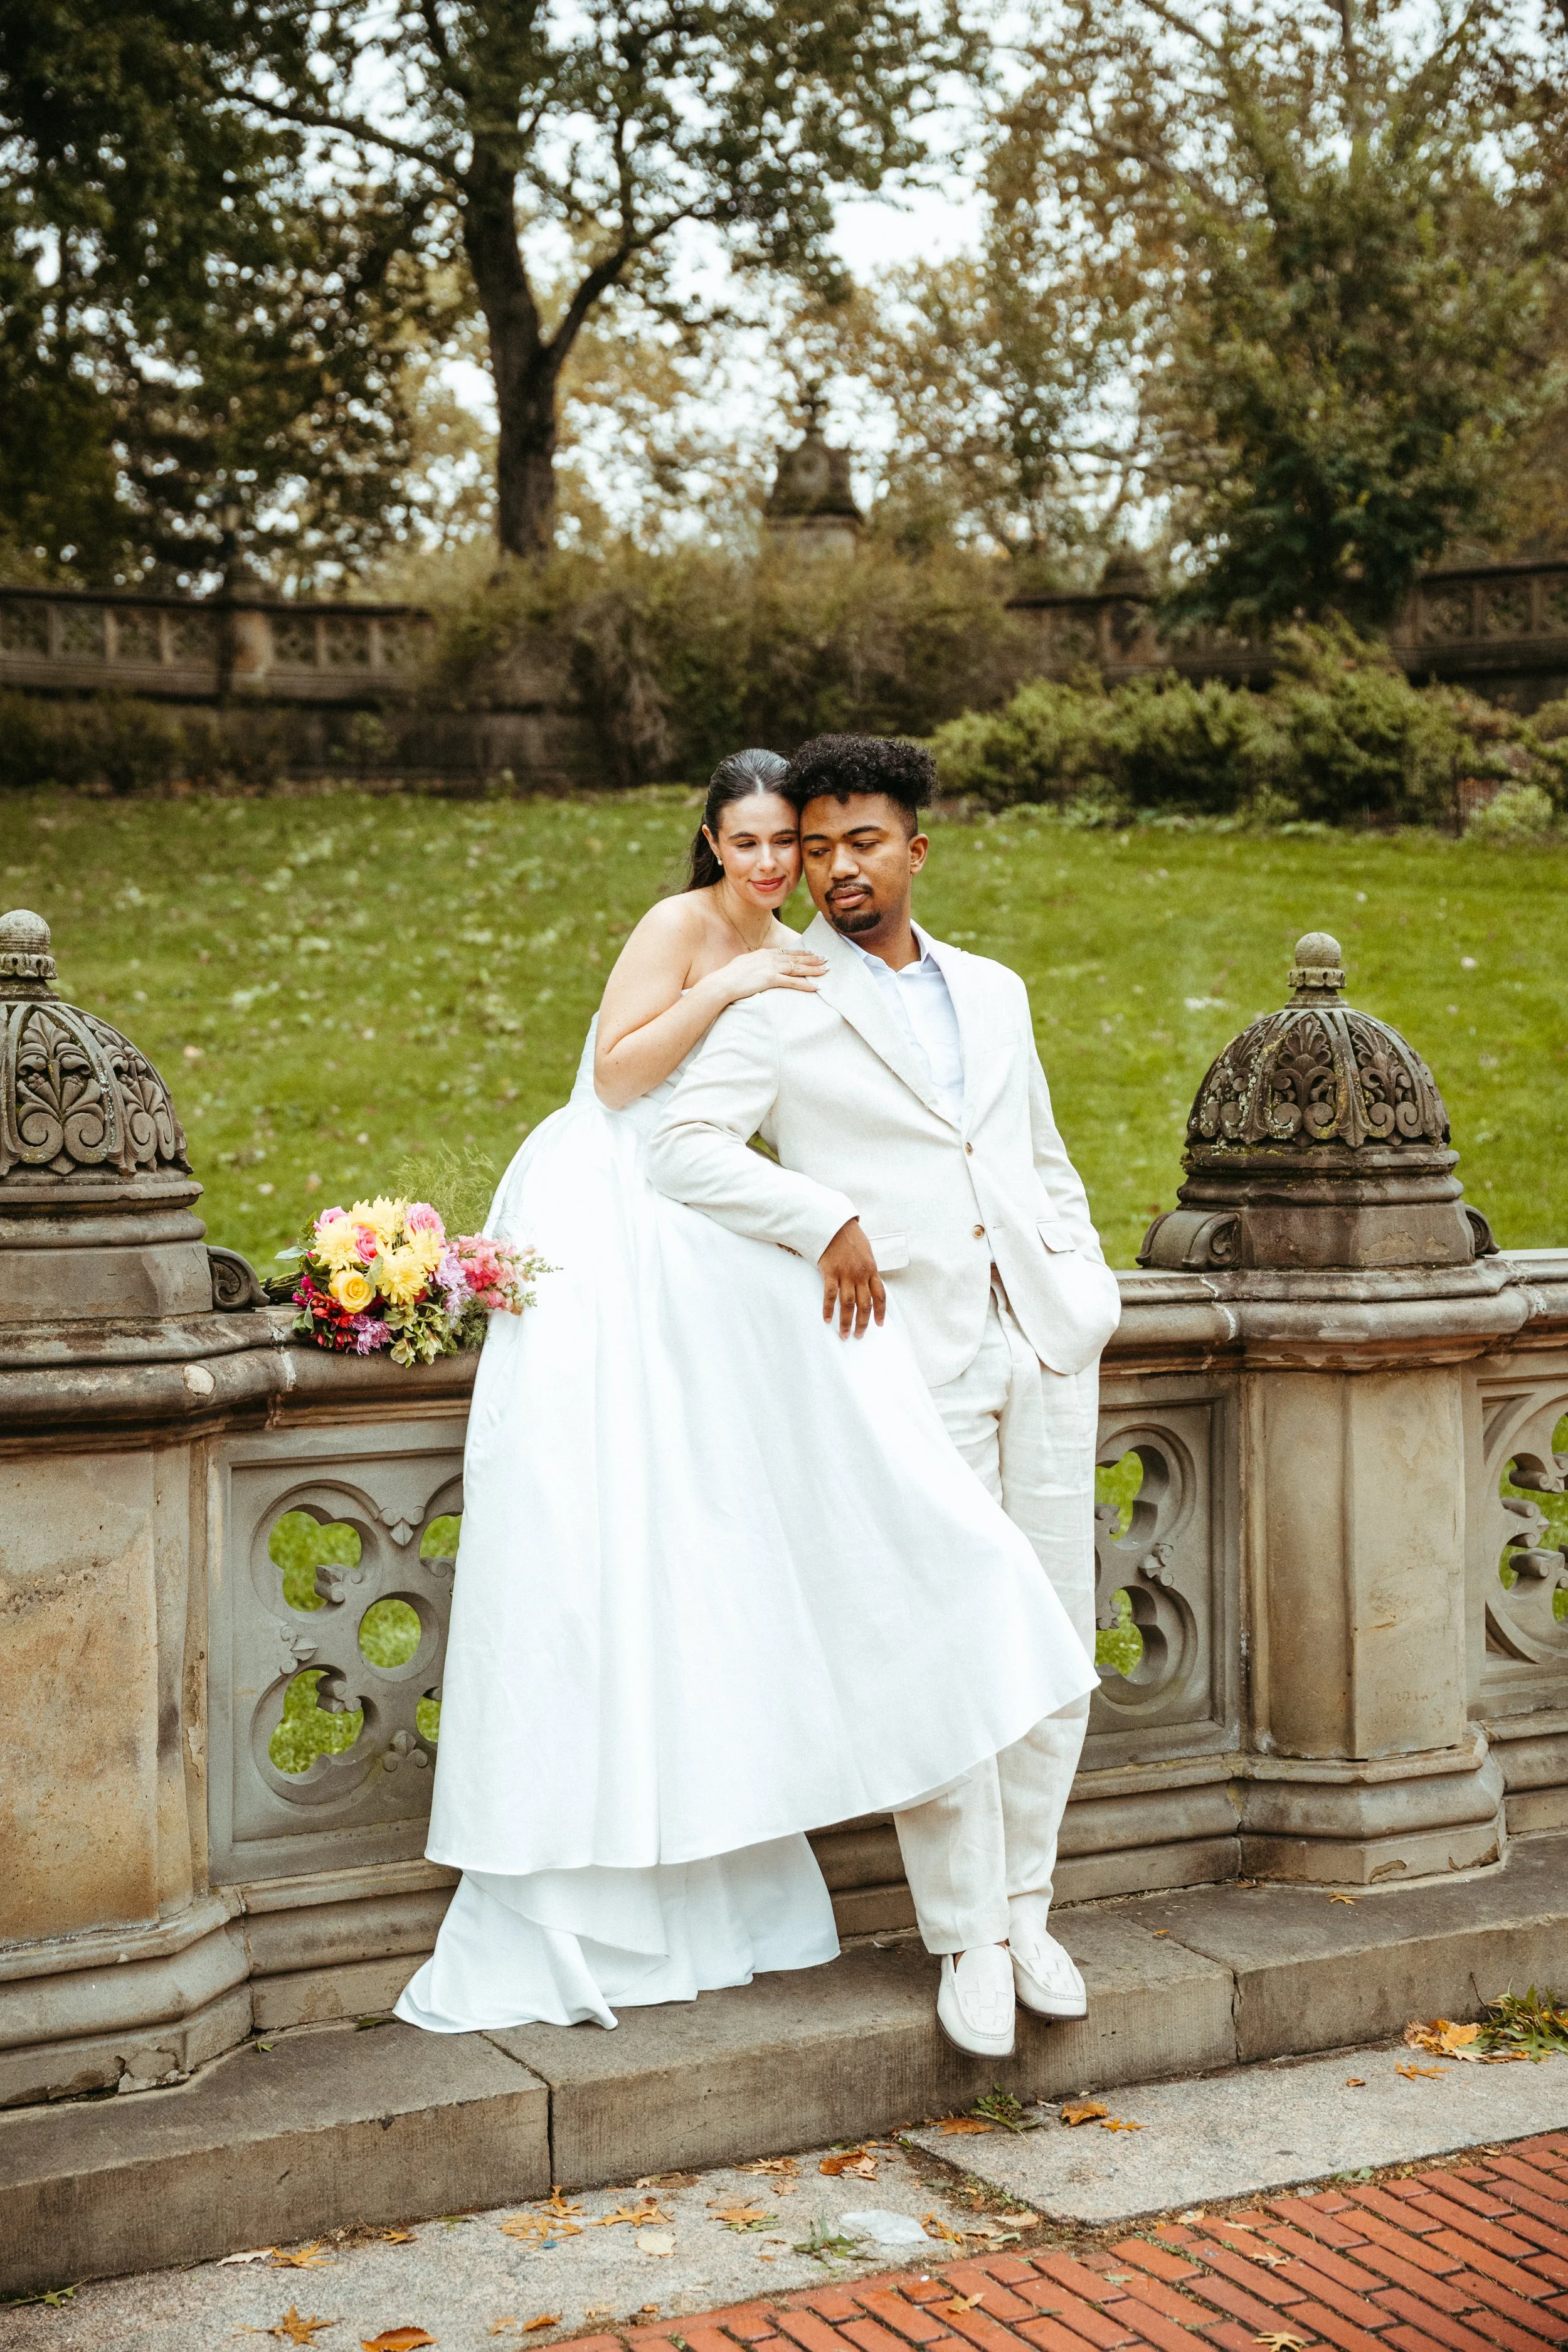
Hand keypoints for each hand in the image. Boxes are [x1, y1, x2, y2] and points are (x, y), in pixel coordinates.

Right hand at [719, 944, 826, 1003]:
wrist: (723, 983)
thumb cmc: (729, 976)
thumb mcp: (742, 964)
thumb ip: (753, 964)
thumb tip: (755, 967)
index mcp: (763, 953)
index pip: (785, 952)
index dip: (799, 953)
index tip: (810, 953)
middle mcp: (769, 958)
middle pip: (794, 958)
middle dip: (811, 959)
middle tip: (824, 959)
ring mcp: (771, 967)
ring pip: (797, 968)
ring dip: (813, 969)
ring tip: (825, 970)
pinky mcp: (771, 979)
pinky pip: (792, 982)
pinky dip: (805, 984)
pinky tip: (815, 987)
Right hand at [818, 1218, 885, 1338]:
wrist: (835, 1224)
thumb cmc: (850, 1237)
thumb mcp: (866, 1252)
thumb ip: (867, 1269)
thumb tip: (868, 1282)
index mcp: (871, 1270)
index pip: (880, 1295)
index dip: (880, 1312)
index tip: (879, 1324)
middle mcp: (860, 1275)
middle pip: (865, 1304)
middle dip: (863, 1323)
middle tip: (859, 1336)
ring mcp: (845, 1274)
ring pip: (848, 1304)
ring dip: (847, 1321)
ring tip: (844, 1334)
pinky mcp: (830, 1272)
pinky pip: (830, 1295)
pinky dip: (828, 1309)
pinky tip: (826, 1319)